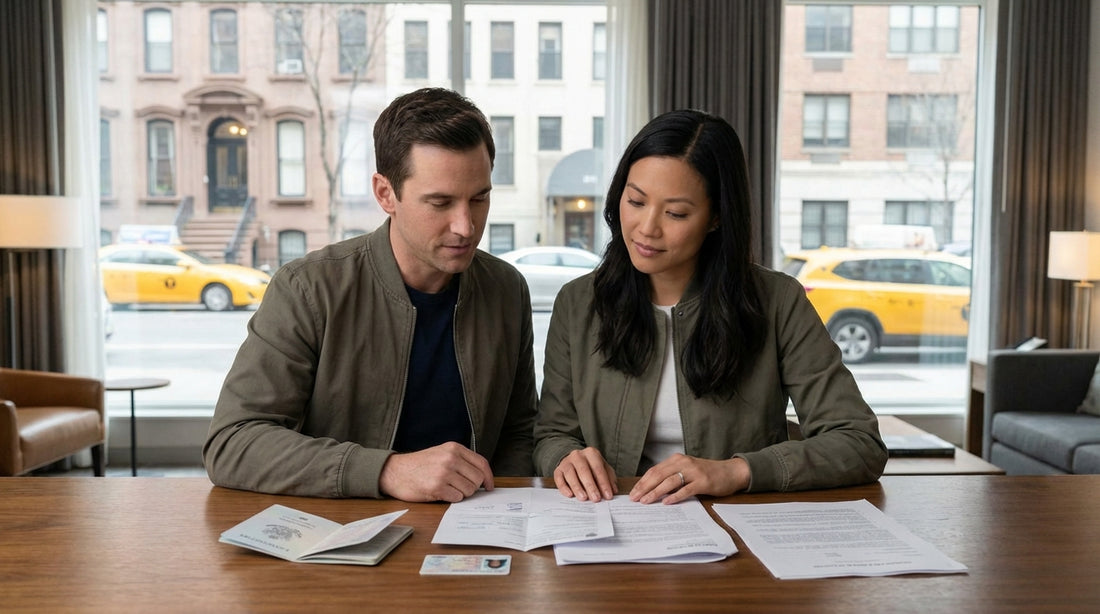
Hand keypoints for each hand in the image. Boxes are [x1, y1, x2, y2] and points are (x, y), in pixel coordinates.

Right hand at [378, 442, 493, 502]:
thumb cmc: (418, 465)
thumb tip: (482, 477)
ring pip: (469, 490)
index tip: (489, 486)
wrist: (395, 471)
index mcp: (454, 448)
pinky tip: (440, 493)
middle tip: (459, 488)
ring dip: (461, 493)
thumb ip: (461, 461)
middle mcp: (451, 458)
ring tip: (447, 488)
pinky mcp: (437, 487)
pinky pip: (457, 498)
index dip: (488, 477)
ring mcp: (444, 472)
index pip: (481, 463)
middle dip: (472, 487)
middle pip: (477, 479)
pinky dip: (452, 498)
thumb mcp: (441, 453)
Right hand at [553, 447, 617, 500]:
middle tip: (596, 499)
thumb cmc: (591, 466)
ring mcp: (566, 462)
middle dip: (591, 486)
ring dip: (577, 487)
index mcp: (591, 453)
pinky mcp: (558, 470)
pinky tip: (569, 495)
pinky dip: (564, 487)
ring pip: (571, 474)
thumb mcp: (602, 468)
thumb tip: (613, 490)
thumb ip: (609, 478)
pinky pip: (559, 478)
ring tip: (583, 498)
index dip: (604, 483)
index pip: (598, 469)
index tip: (608, 496)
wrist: (574, 460)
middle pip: (584, 471)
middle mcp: (578, 455)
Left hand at [629, 454, 749, 504]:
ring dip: (656, 492)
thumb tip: (652, 490)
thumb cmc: (706, 473)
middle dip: (644, 487)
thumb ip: (672, 477)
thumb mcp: (687, 471)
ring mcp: (694, 472)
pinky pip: (686, 489)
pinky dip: (675, 496)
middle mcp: (683, 463)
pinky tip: (666, 502)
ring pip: (670, 482)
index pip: (654, 470)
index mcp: (677, 460)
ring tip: (646, 501)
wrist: (730, 471)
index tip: (633, 492)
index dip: (642, 482)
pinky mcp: (703, 482)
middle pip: (659, 475)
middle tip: (634, 498)